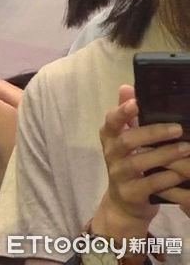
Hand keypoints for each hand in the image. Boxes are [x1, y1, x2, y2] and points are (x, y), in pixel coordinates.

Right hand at [92, 85, 189, 238]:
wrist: (125, 203)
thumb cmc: (131, 164)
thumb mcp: (126, 139)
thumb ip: (128, 115)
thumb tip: (127, 87)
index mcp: (109, 138)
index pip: (111, 121)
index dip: (122, 112)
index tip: (137, 103)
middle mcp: (111, 155)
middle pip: (126, 140)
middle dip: (152, 133)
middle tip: (177, 128)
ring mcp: (118, 175)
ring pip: (138, 162)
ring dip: (164, 154)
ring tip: (186, 148)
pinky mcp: (130, 193)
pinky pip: (149, 184)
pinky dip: (166, 178)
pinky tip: (181, 173)